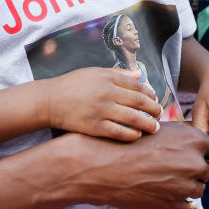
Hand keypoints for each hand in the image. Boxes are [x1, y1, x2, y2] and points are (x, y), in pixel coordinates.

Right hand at [45, 67, 162, 140]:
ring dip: (148, 124)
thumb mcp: (94, 73)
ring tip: (155, 128)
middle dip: (154, 109)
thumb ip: (118, 74)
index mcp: (108, 78)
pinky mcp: (94, 127)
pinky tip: (137, 135)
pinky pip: (119, 132)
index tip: (155, 99)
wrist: (49, 100)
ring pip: (134, 118)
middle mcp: (107, 93)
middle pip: (140, 101)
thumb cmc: (72, 85)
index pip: (138, 86)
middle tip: (159, 114)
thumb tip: (139, 75)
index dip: (151, 93)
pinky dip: (132, 135)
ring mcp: (101, 110)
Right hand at [64, 122, 208, 208]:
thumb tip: (197, 140)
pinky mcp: (174, 204)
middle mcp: (193, 161)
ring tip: (166, 180)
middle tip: (177, 168)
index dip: (206, 151)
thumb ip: (182, 135)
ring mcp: (185, 185)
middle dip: (196, 169)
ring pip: (199, 189)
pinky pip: (190, 208)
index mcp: (192, 139)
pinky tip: (168, 195)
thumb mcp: (158, 129)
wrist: (105, 166)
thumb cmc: (128, 143)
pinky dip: (183, 203)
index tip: (197, 154)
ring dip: (188, 186)